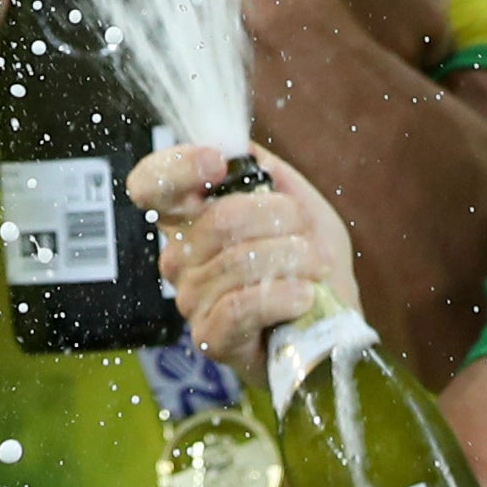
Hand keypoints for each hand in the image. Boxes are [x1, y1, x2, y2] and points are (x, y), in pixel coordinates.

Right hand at [132, 140, 358, 374]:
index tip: (219, 164)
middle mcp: (180, 257)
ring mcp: (190, 299)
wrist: (335, 328)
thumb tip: (240, 148)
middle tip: (308, 233)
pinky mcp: (211, 337)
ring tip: (316, 267)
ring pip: (239, 261)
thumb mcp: (301, 205)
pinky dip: (283, 296)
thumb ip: (267, 173)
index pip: (150, 185)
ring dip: (295, 259)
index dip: (177, 167)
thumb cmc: (311, 267)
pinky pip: (241, 306)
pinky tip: (304, 295)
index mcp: (191, 219)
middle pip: (219, 219)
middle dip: (282, 218)